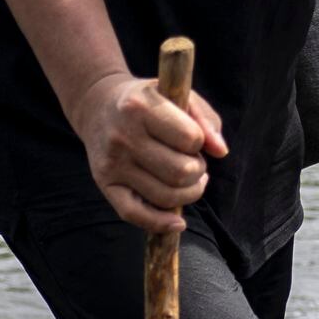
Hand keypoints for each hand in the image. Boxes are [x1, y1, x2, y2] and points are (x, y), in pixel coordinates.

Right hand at [68, 68, 224, 234]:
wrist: (97, 107)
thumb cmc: (147, 102)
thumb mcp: (177, 95)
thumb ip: (205, 119)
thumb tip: (220, 151)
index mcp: (140, 106)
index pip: (190, 139)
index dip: (200, 142)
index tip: (193, 138)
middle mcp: (123, 136)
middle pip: (180, 172)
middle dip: (198, 171)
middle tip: (193, 162)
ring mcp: (112, 163)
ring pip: (165, 196)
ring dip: (188, 193)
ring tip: (188, 180)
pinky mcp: (105, 184)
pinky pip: (135, 215)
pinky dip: (161, 223)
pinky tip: (177, 221)